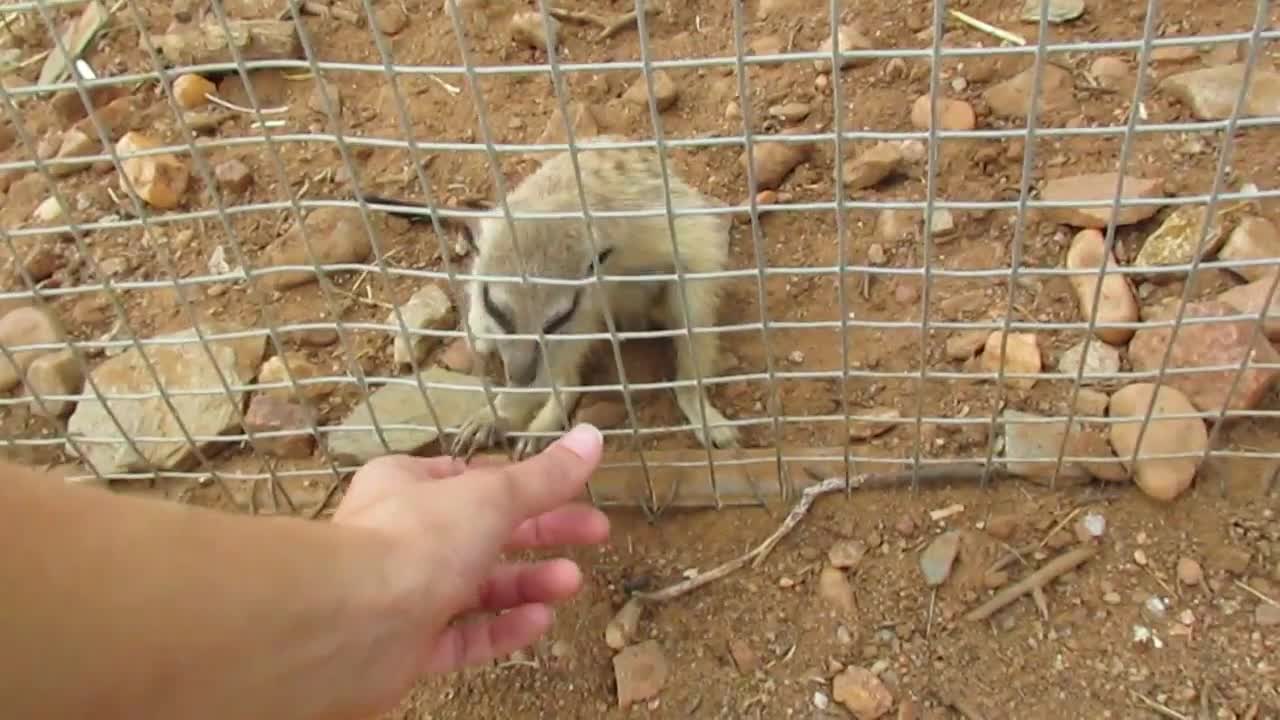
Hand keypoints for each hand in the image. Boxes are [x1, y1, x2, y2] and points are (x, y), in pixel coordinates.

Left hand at [330, 424, 607, 711]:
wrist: (349, 624)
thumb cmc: (415, 540)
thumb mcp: (491, 495)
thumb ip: (544, 476)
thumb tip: (592, 437)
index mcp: (409, 486)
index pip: (474, 479)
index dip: (526, 484)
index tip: (571, 490)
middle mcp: (404, 537)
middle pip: (486, 532)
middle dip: (543, 532)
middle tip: (596, 532)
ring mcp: (406, 595)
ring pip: (478, 587)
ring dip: (528, 582)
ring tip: (573, 581)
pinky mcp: (408, 648)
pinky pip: (464, 637)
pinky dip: (503, 628)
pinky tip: (540, 621)